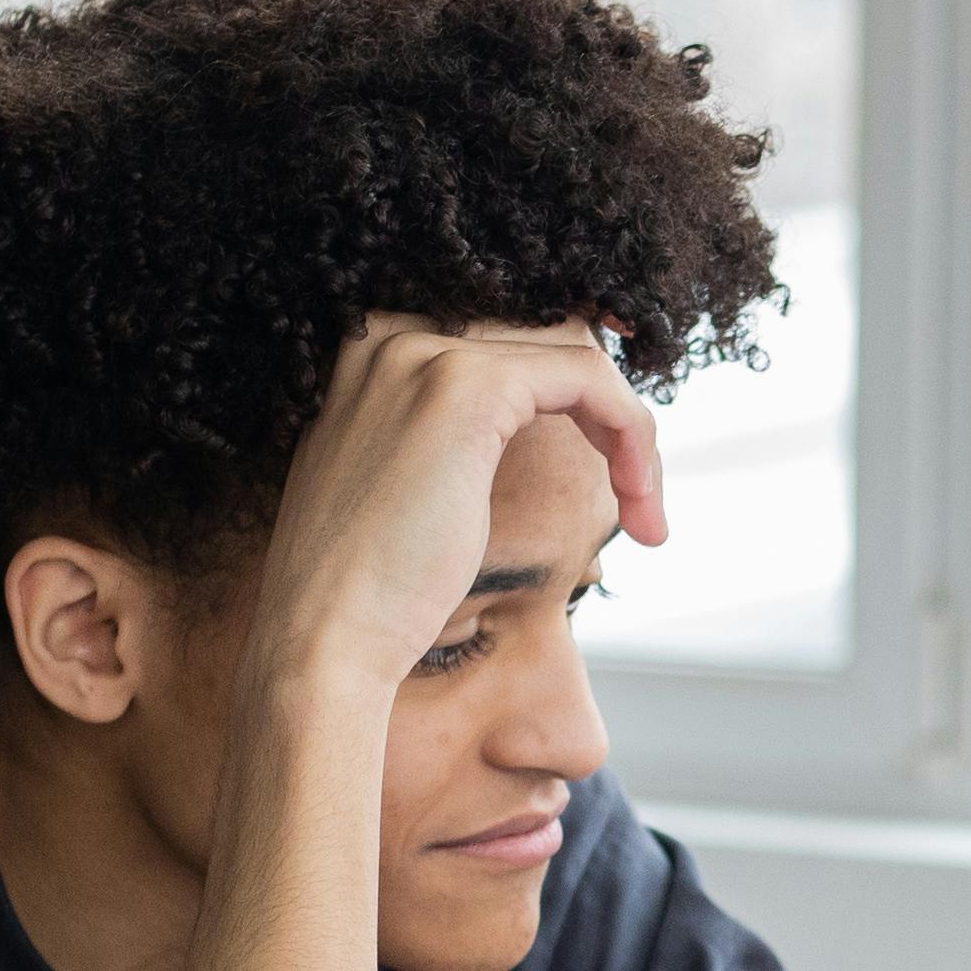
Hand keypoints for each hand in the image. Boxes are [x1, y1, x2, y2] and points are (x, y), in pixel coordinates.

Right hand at [255, 317, 657, 692]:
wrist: (326, 639)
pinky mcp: (467, 388)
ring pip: (578, 354)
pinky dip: (632, 436)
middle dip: (610, 409)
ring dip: (631, 433)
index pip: (506, 331)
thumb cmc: (370, 590)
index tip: (623, 449)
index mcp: (372, 351)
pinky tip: (638, 505)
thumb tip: (520, 433)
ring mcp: (425, 353)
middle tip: (638, 493)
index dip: (578, 383)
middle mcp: (390, 332)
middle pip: (548, 331)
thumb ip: (453, 442)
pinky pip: (589, 379)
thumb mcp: (413, 488)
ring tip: (644, 514)